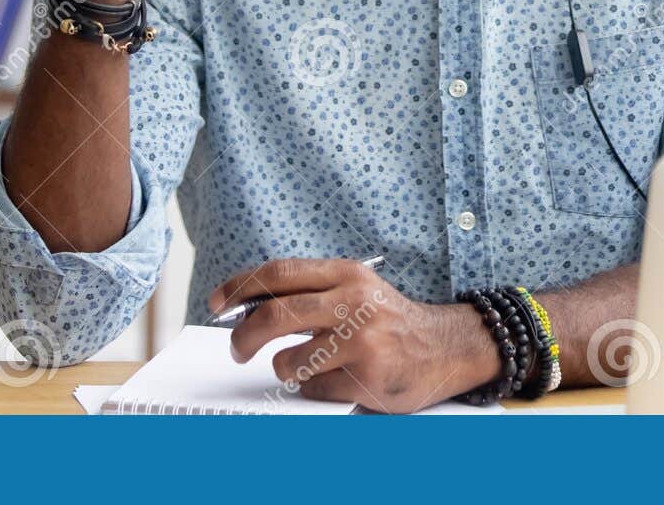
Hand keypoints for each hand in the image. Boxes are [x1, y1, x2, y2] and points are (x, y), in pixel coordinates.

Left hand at [209, 258, 500, 413]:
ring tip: (302, 366)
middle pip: (275, 316)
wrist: (445, 347)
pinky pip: (314, 389)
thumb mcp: (355, 289)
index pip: (278, 273)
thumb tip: (247, 305)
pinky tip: (336, 379)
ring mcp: (362, 341)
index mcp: (346, 274)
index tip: (218, 303)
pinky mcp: (367, 376)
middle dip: (243, 337)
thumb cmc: (390, 320)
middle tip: (236, 350)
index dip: (239, 287)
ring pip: (289, 360)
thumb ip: (310, 291)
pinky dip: (314, 388)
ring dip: (284, 369)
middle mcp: (354, 302)